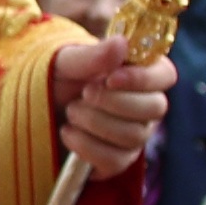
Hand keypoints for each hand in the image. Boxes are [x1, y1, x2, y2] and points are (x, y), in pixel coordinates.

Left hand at [50, 37, 171, 170]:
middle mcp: (146, 105)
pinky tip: (68, 133)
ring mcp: (135, 134)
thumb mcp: (66, 61)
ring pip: (134, 136)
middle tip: (84, 94)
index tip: (111, 78)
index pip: (165, 75)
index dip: (142, 78)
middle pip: (155, 108)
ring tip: (71, 111)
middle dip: (114, 102)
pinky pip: (115, 161)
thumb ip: (92, 55)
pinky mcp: (118, 160)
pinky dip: (87, 147)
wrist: (40, 107)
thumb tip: (122, 43)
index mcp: (141, 73)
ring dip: (95, 122)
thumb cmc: (60, 78)